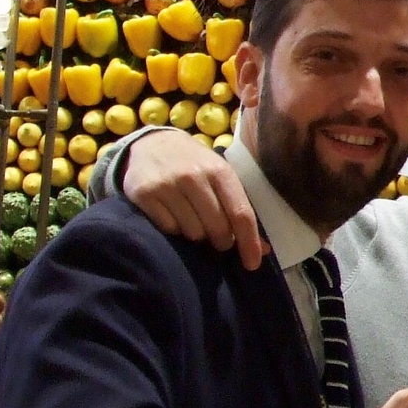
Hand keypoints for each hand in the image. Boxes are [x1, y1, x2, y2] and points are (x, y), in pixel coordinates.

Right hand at [125, 129, 264, 271]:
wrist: (152, 143)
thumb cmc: (195, 164)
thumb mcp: (221, 177)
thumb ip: (240, 209)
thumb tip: (263, 249)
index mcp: (220, 171)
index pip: (240, 213)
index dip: (249, 242)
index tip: (252, 264)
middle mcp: (194, 176)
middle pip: (218, 228)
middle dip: (223, 241)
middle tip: (220, 238)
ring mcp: (167, 185)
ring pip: (193, 233)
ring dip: (198, 235)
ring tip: (194, 220)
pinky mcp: (144, 194)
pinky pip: (168, 229)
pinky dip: (175, 229)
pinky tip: (174, 215)